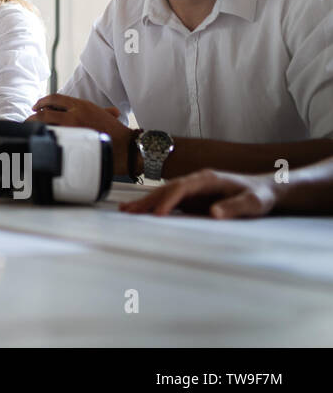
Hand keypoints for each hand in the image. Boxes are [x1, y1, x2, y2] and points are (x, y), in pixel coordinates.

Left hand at [32, 94, 131, 173]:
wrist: (125, 146)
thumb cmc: (118, 132)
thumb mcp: (108, 115)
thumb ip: (103, 111)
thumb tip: (111, 111)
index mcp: (82, 105)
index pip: (56, 98)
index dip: (43, 101)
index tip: (36, 106)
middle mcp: (75, 113)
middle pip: (46, 111)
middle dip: (34, 114)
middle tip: (29, 117)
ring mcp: (72, 127)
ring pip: (45, 123)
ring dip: (35, 125)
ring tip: (29, 128)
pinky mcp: (71, 140)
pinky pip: (52, 135)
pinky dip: (43, 135)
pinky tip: (39, 138)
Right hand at [119, 169, 282, 218]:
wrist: (265, 190)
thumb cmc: (260, 196)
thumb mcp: (253, 203)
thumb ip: (235, 207)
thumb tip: (214, 213)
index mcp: (208, 179)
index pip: (182, 188)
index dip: (169, 200)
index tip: (159, 214)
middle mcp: (196, 181)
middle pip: (166, 189)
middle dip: (148, 200)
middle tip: (130, 212)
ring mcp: (192, 189)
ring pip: (164, 194)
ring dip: (146, 202)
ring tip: (126, 211)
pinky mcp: (192, 198)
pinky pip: (169, 201)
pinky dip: (153, 205)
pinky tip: (141, 211)